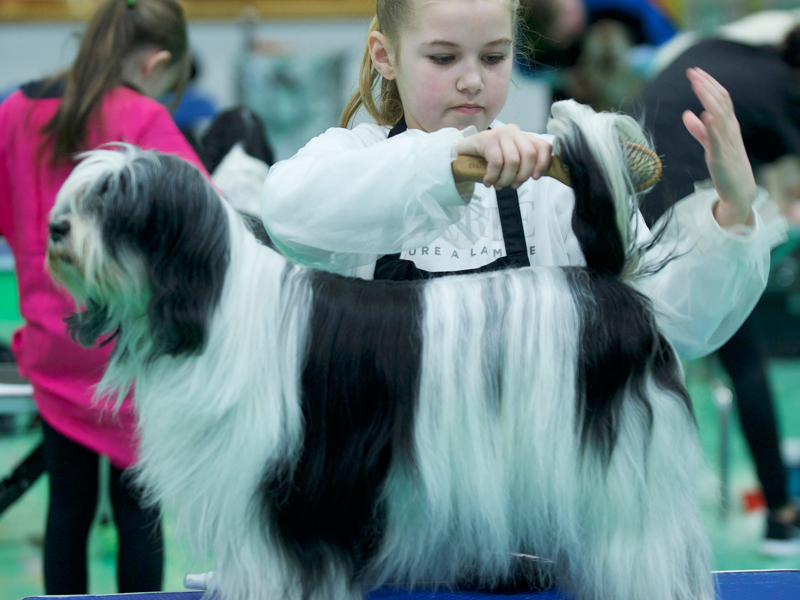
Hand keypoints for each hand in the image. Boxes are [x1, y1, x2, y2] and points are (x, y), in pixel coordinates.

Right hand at [453, 124, 551, 188]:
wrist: (460, 157)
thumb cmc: (487, 162)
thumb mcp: (509, 163)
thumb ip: (524, 166)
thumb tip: (539, 175)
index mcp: (523, 136)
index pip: (543, 146)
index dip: (543, 164)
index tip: (534, 178)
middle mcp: (514, 131)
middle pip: (529, 155)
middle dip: (522, 176)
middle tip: (512, 185)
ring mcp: (500, 133)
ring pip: (513, 161)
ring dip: (505, 179)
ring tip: (498, 185)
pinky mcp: (486, 138)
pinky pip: (497, 162)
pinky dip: (493, 176)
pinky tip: (487, 181)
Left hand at [682, 67, 756, 226]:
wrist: (738, 189)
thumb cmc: (725, 164)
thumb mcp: (710, 143)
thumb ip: (699, 129)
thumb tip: (687, 114)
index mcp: (728, 124)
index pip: (720, 98)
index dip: (708, 84)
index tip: (695, 72)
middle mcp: (730, 128)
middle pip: (720, 101)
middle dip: (706, 85)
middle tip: (692, 71)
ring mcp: (727, 141)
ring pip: (720, 114)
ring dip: (707, 98)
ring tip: (696, 84)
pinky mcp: (721, 156)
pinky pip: (717, 139)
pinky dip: (712, 125)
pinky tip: (705, 114)